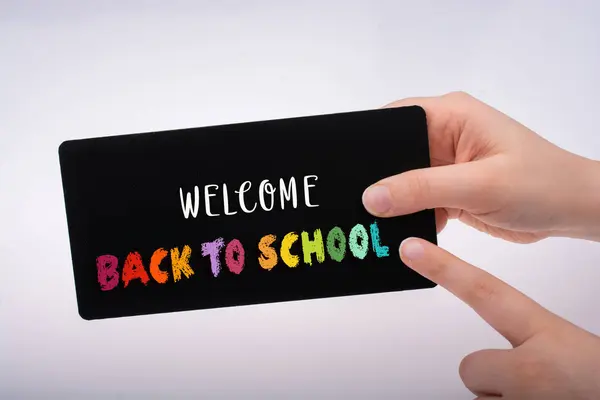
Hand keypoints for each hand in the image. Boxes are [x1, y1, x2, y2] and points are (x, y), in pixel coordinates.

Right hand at [362, 92, 599, 242]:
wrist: (573, 210)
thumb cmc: (540, 183)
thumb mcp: (478, 184)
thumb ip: (423, 188)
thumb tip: (372, 196)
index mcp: (451, 116)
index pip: (393, 120)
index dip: (366, 142)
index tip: (343, 169)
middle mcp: (444, 136)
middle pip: (393, 154)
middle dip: (377, 179)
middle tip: (353, 204)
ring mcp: (446, 165)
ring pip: (402, 182)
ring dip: (393, 202)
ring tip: (370, 223)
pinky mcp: (450, 190)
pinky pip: (417, 201)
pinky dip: (409, 217)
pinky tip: (400, 233)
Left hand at [400, 238, 599, 398]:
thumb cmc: (597, 381)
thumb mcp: (572, 351)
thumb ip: (536, 344)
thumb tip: (506, 354)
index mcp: (549, 337)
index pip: (485, 292)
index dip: (445, 269)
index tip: (413, 250)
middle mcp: (530, 373)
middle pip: (471, 367)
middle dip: (492, 373)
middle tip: (532, 379)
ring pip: (482, 397)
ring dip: (504, 399)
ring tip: (543, 395)